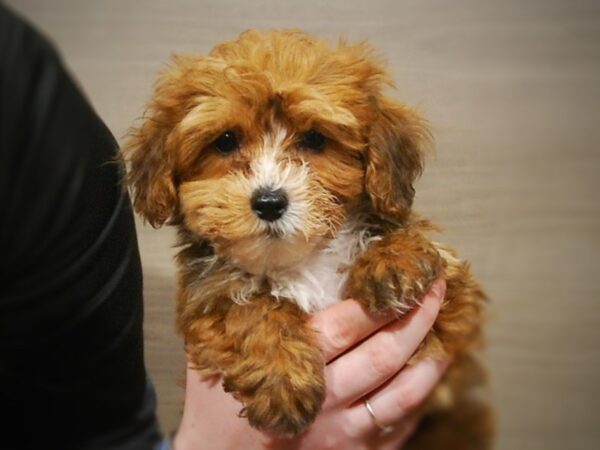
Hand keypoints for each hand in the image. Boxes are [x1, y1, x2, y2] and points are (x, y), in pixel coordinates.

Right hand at [173, 280, 447, 449]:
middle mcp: (324, 405)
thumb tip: (253, 268)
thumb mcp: (219, 358)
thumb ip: (238, 316)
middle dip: (417, 317)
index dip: (381, 299)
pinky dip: (419, 397)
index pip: (347, 327)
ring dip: (430, 358)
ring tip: (446, 330)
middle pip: (383, 355)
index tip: (405, 273)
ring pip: (402, 394)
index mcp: (293, 372)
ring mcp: (343, 436)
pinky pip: (398, 425)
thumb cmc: (215, 410)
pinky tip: (425, 375)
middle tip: (437, 288)